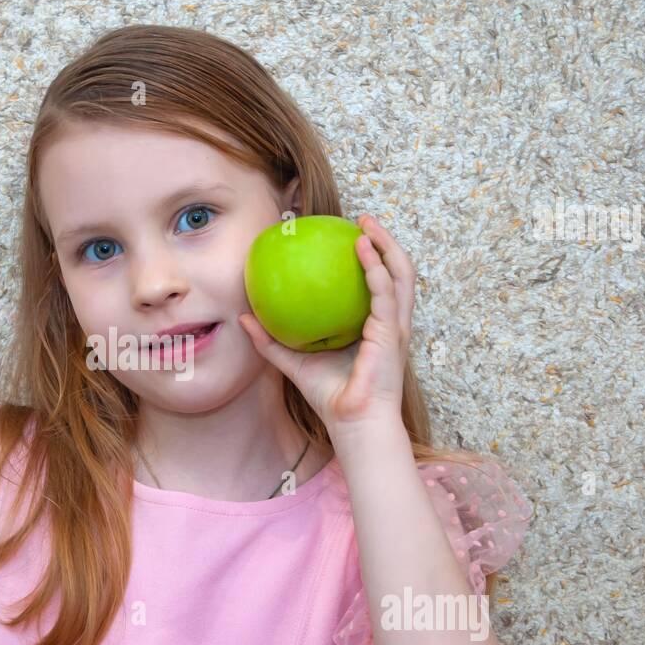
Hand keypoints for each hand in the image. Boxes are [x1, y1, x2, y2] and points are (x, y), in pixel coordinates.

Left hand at [238, 213, 414, 434]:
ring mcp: (395, 326)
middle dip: (385, 242)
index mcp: (374, 327)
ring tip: (366, 224)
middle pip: (397, 272)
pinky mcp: (392, 332)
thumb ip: (270, 340)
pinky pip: (385, 291)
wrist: (353, 423)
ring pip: (401, 274)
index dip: (371, 260)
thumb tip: (243, 317)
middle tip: (362, 220)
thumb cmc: (330, 397)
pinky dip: (375, 266)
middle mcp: (390, 323)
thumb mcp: (293, 362)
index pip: (378, 286)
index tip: (349, 238)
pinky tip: (361, 248)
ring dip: (387, 244)